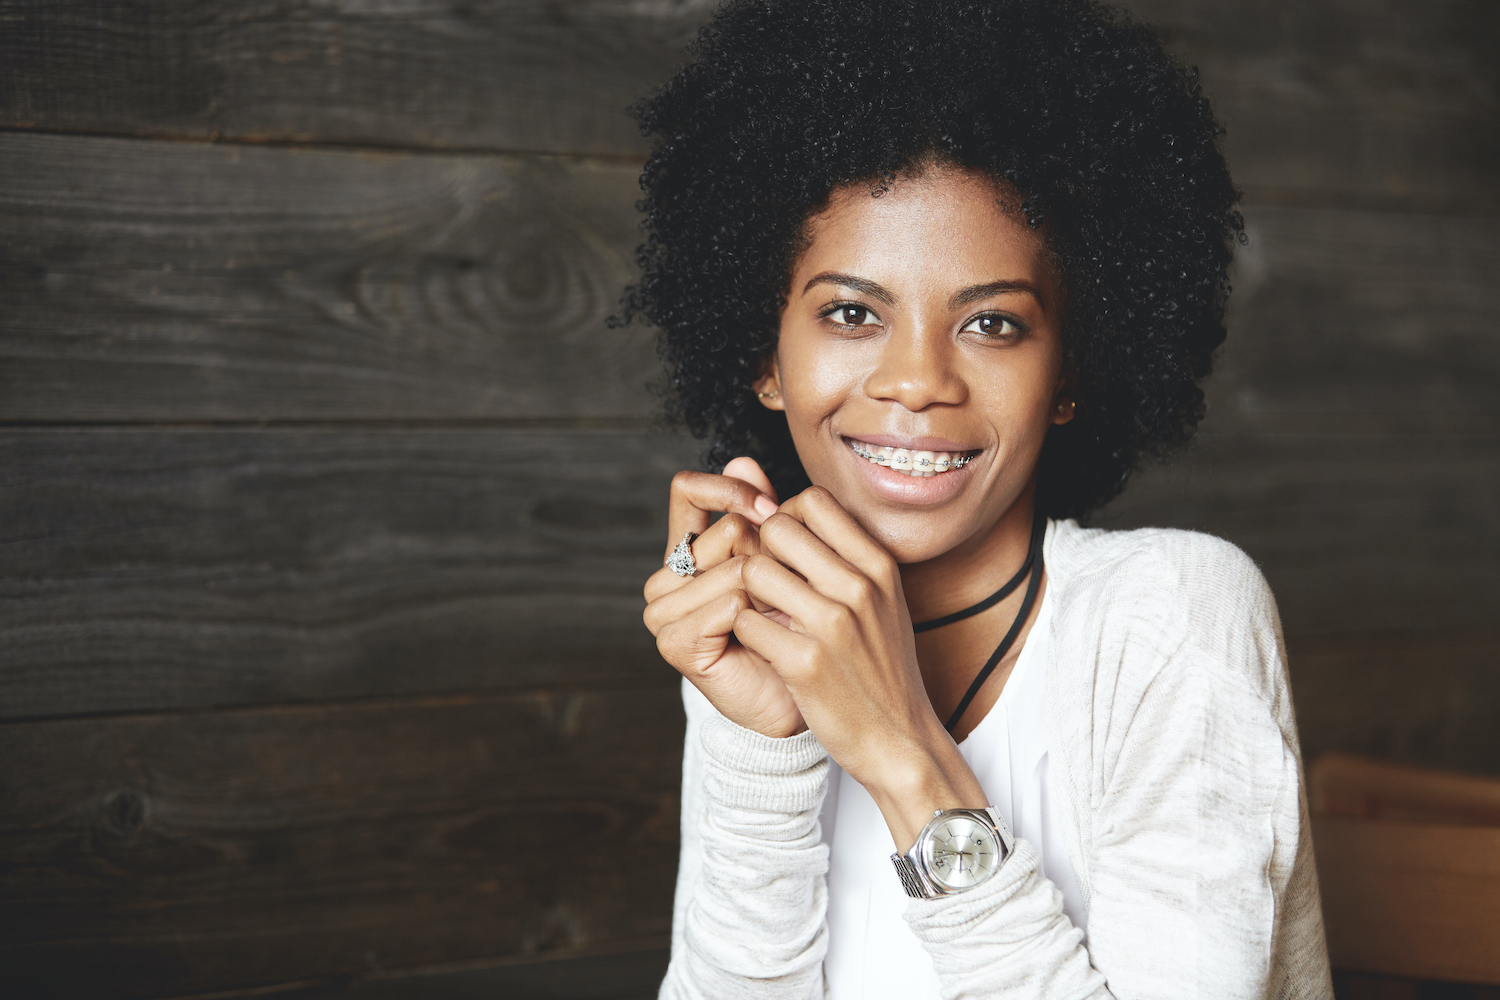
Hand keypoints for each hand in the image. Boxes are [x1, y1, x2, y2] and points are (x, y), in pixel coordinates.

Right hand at [643, 458, 805, 737]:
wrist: (803, 696)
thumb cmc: (793, 627)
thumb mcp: (780, 560)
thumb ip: (760, 512)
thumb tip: (743, 460)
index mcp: (686, 551)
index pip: (688, 490)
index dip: (730, 489)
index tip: (771, 508)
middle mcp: (667, 578)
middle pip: (726, 532)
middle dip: (771, 558)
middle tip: (788, 595)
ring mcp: (664, 612)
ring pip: (733, 569)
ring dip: (772, 592)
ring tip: (783, 619)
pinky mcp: (675, 643)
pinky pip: (729, 604)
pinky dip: (760, 617)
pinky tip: (770, 636)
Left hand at [732, 487, 987, 849]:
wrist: (900, 740)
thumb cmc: (884, 669)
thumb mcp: (884, 601)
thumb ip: (847, 558)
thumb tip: (790, 512)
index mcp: (879, 565)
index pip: (813, 500)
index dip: (787, 518)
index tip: (786, 552)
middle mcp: (859, 586)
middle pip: (777, 528)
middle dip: (761, 552)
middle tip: (767, 586)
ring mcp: (833, 624)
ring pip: (753, 571)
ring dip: (748, 594)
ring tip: (765, 617)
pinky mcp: (805, 662)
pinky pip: (746, 622)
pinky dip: (747, 634)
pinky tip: (767, 649)